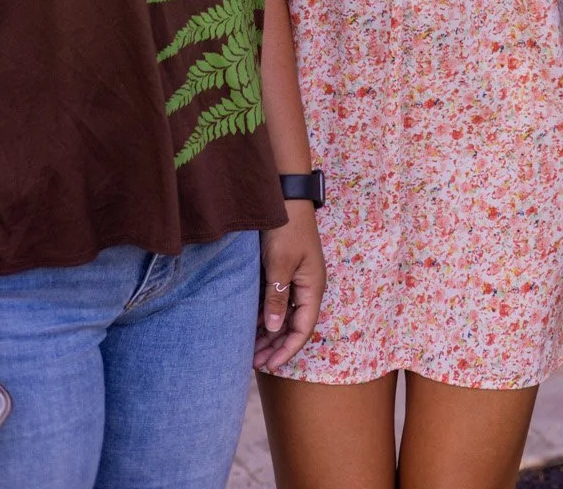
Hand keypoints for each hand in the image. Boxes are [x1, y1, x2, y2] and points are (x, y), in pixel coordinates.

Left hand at [254, 202, 324, 374]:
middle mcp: (307, 286)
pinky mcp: (284, 271)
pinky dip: (265, 314)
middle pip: (293, 325)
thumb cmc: (286, 228)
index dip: (287, 350)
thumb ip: (278, 297)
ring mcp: (296, 278)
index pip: (303, 329)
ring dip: (269, 332)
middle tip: (254, 362)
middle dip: (276, 346)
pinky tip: (251, 324)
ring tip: (250, 349)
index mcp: (312, 287)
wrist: (286, 196)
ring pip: (284, 314)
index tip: (270, 366)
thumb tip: (275, 329)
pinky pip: (277, 301)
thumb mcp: (280, 264)